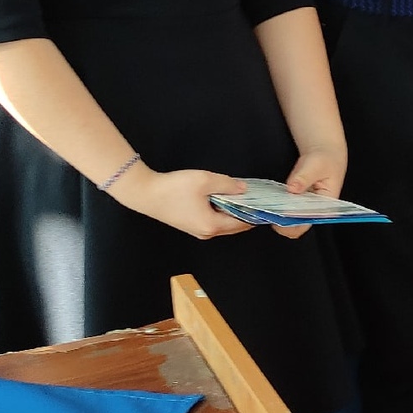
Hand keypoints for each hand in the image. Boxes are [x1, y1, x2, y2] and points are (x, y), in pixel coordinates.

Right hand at [113, 166, 252, 239]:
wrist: (144, 193)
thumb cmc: (173, 188)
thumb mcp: (204, 181)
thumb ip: (228, 185)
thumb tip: (244, 189)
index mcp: (212, 225)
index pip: (242, 223)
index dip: (255, 215)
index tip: (267, 206)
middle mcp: (206, 232)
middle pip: (234, 226)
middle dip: (247, 215)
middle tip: (259, 202)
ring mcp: (197, 230)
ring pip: (223, 224)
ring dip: (234, 213)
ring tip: (244, 199)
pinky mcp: (190, 224)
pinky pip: (213, 221)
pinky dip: (222, 212)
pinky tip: (225, 199)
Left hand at [273, 143, 348, 237]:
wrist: (325, 153)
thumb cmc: (325, 159)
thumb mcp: (315, 164)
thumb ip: (303, 177)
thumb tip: (292, 188)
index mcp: (325, 207)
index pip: (306, 222)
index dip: (290, 221)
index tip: (277, 212)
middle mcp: (315, 212)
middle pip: (295, 227)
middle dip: (280, 221)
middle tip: (267, 208)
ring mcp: (305, 209)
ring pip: (288, 222)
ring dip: (276, 216)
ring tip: (267, 205)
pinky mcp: (297, 204)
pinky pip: (285, 212)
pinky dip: (276, 209)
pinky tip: (269, 202)